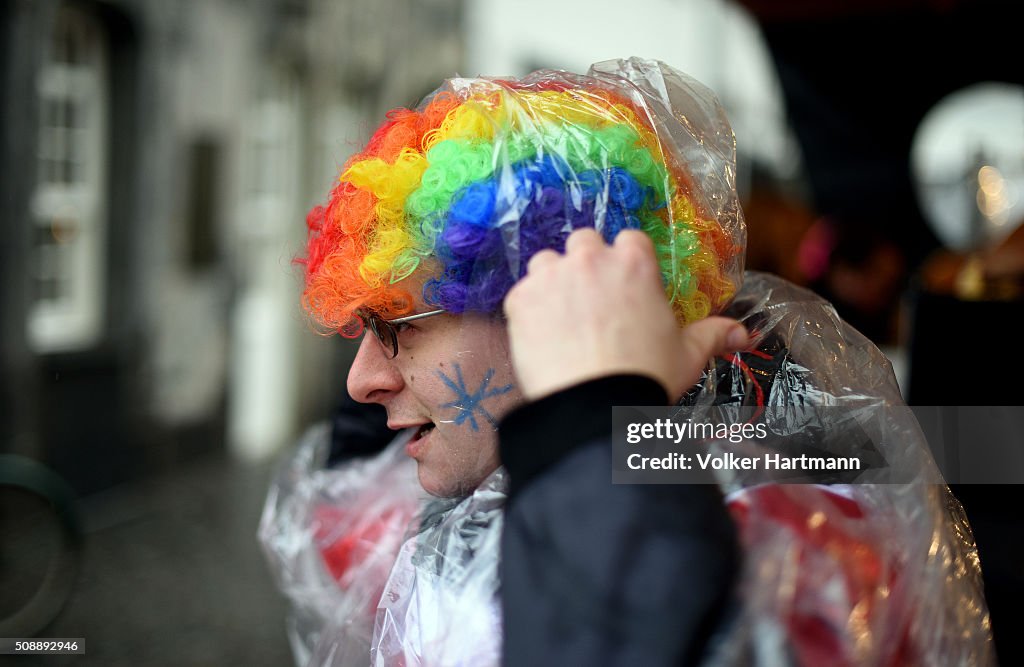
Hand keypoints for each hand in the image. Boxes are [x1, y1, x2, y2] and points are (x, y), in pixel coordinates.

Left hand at [504, 229, 747, 400]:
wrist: (594, 405)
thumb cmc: (644, 377)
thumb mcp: (688, 354)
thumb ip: (713, 335)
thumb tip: (742, 335)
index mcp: (635, 264)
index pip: (629, 240)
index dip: (625, 262)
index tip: (625, 285)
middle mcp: (591, 260)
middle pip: (583, 243)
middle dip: (586, 265)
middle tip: (591, 301)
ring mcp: (552, 277)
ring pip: (546, 262)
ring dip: (552, 281)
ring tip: (562, 316)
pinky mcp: (520, 300)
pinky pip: (520, 293)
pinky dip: (528, 310)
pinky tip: (541, 336)